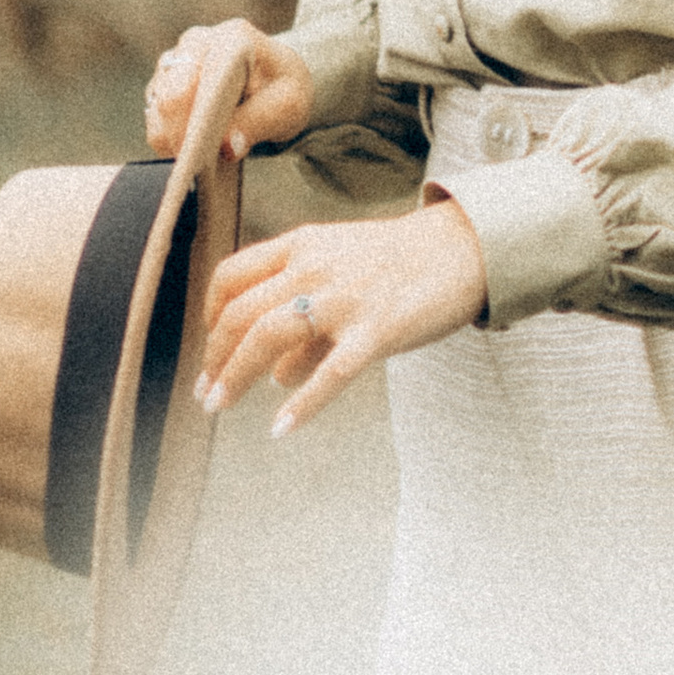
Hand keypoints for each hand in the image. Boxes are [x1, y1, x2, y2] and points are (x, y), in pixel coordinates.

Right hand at [146, 20, 314, 163]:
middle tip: (191, 170)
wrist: (275, 80)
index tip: (192, 152)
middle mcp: (197, 43)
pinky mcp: (163, 83)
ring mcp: (176, 62)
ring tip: (193, 166)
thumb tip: (228, 148)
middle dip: (179, 135)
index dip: (192, 118)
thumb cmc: (284, 89)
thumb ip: (259, 121)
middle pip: (170, 95)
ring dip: (173, 140)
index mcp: (231, 38)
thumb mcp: (289, 105)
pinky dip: (169, 140)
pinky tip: (189, 155)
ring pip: (157, 110)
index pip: (201, 77)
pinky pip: (155, 119)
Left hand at [196, 205, 489, 437]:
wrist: (467, 246)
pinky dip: (300, 405)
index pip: (231, 277)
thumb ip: (305, 315)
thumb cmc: (402, 261)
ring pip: (269, 338)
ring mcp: (345, 298)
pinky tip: (281, 428)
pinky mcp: (378, 329)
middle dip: (214, 358)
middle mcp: (315, 267)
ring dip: (235, 377)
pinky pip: (330, 373)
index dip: (210, 316)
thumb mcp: (343, 269)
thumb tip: (274, 375)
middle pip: (240, 314)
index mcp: (303, 246)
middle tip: (206, 392)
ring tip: (219, 406)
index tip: (212, 348)